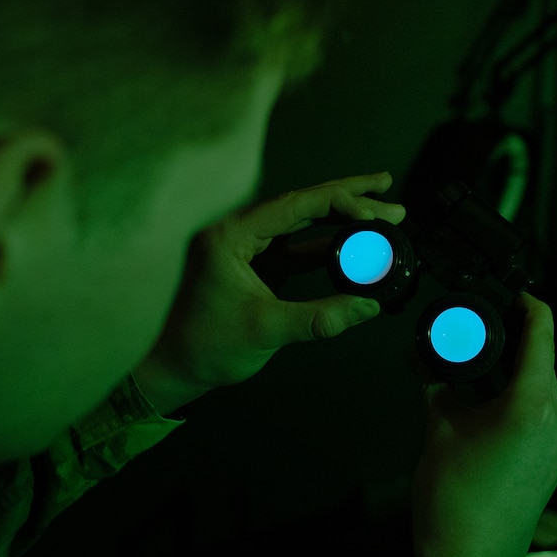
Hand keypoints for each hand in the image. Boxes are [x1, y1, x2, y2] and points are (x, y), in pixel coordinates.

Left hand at [134, 172, 405, 414]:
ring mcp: (245, 248)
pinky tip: (352, 245)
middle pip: (301, 204)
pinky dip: (324, 245)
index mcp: (230, 234)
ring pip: (300, 224)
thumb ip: (321, 318)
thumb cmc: (202, 347)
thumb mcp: (267, 330)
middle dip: (347, 198)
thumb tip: (367, 307)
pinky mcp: (252, 266)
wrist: (170, 368)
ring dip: (339, 221)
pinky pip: (294, 247)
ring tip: (380, 214)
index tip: (375, 207)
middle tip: (386, 188)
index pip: (295, 205)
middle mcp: (235, 231)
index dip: (341, 201)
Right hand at [411, 294, 556, 556]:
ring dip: (511, 378)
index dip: (526, 303)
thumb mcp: (439, 428)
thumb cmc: (455, 504)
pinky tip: (484, 410)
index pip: (542, 331)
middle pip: (541, 361)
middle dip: (509, 346)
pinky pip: (542, 415)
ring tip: (472, 380)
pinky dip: (517, 403)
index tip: (510, 292)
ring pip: (541, 389)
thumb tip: (422, 355)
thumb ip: (435, 383)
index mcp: (534, 404)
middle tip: (473, 338)